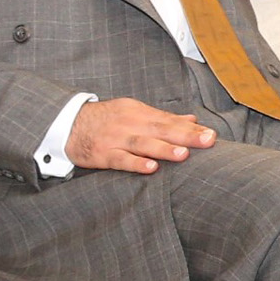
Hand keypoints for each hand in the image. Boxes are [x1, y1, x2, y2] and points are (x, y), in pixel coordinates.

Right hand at [67, 98, 215, 173]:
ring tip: (183, 154)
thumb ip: (164, 118)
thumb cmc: (108, 119)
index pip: (169, 121)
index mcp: (140, 113)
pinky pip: (120, 160)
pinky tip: (151, 168)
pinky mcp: (102, 155)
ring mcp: (116, 139)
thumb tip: (192, 120)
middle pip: (161, 130)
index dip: (191, 129)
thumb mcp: (135, 112)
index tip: (212, 135)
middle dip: (186, 136)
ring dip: (163, 149)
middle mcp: (130, 124)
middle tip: (208, 141)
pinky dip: (135, 163)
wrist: (67, 124)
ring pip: (142, 144)